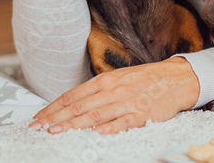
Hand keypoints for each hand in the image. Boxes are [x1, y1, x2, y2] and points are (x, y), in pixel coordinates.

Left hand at [29, 58, 199, 133]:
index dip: (53, 107)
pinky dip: (108, 129)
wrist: (174, 78)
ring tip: (57, 131)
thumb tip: (72, 104)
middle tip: (39, 127)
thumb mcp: (116, 79)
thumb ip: (95, 91)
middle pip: (78, 106)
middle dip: (56, 117)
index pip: (72, 96)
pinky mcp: (141, 115)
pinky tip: (95, 134)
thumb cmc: (143, 80)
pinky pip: (122, 123)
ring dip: (73, 125)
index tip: (39, 117)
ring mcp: (126, 103)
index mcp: (104, 81)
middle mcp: (112, 90)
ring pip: (95, 115)